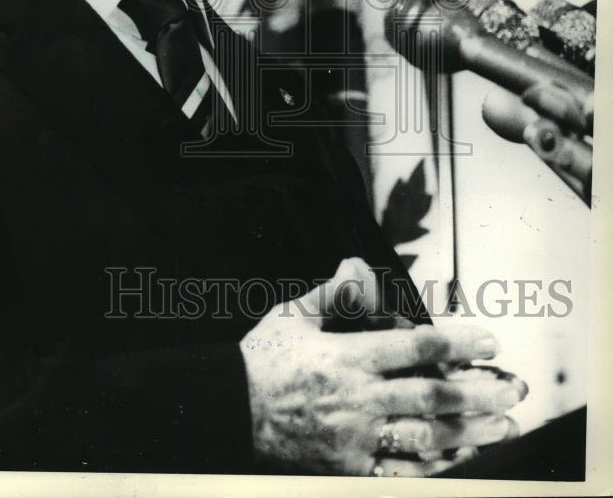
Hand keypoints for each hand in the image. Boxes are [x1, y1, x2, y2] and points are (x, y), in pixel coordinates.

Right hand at [238, 258, 526, 475]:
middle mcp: (358, 399)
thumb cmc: (262, 360)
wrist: (229, 412)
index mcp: (346, 358)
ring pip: (425, 436)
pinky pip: (402, 472)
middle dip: (478, 391)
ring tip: (503, 426)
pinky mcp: (350, 468)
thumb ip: (331, 295)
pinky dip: (436, 466)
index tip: (488, 340)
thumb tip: (356, 269)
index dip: (456, 344)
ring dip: (470, 431)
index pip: (414, 349)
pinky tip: (462, 458)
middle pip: (431, 396)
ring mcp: (356, 439)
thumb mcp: (291, 315)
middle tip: (512, 387)